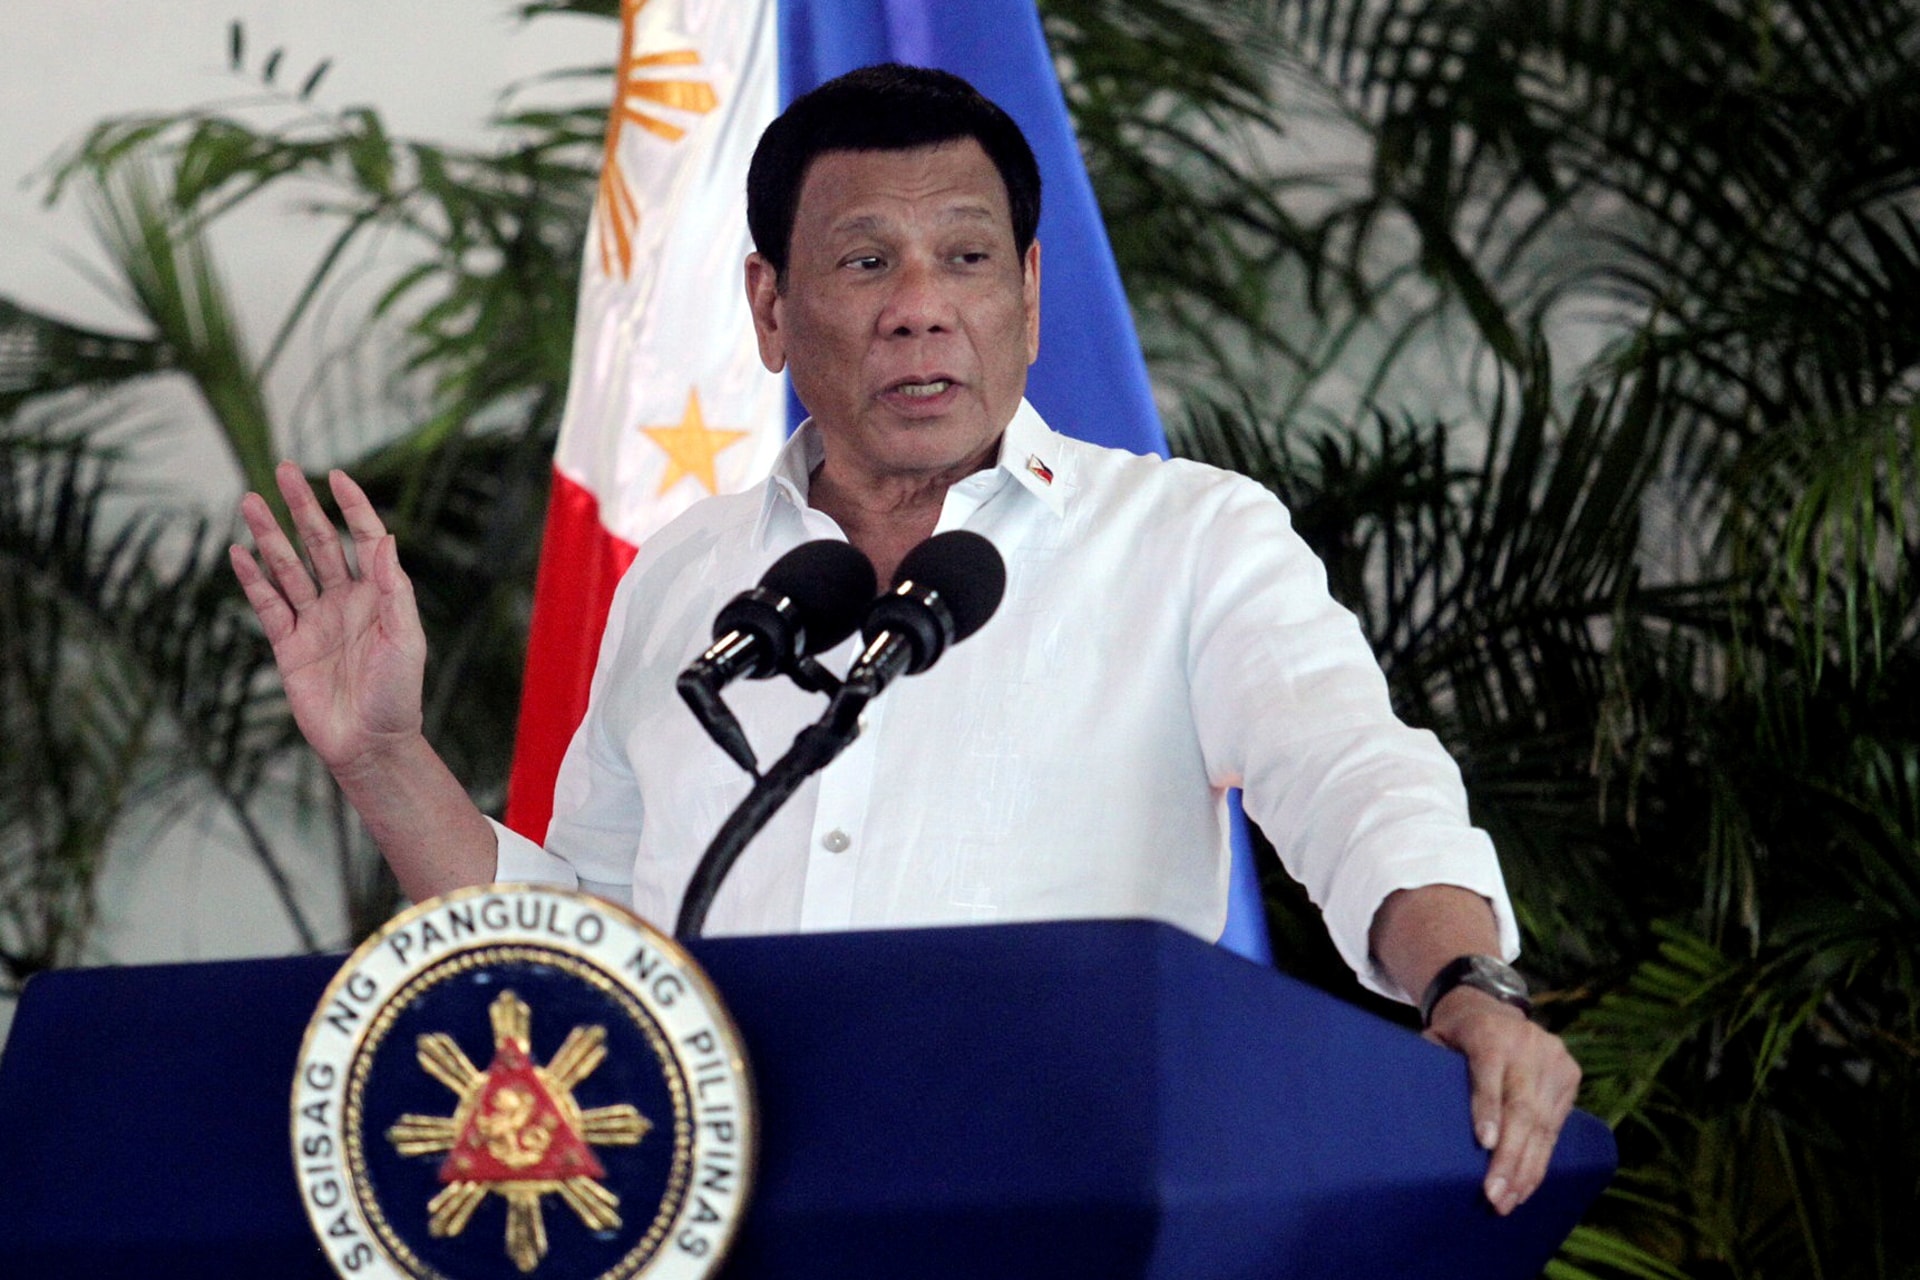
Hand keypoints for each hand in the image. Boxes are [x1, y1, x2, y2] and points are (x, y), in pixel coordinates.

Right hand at [230, 462, 426, 778]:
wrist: (369, 744)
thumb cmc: (398, 694)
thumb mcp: (405, 639)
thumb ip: (394, 589)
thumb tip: (387, 538)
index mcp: (379, 595)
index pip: (364, 539)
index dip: (352, 507)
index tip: (336, 475)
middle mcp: (346, 601)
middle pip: (320, 543)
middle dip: (302, 507)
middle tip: (284, 470)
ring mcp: (315, 621)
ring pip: (288, 568)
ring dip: (269, 536)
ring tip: (250, 501)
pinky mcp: (290, 646)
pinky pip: (268, 605)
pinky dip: (253, 580)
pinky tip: (239, 553)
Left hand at [1425, 986, 1580, 1215]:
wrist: (1493, 1004)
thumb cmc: (1455, 1032)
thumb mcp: (1435, 1037)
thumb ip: (1430, 1064)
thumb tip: (1414, 1106)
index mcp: (1490, 1033)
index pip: (1489, 1073)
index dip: (1487, 1109)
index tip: (1485, 1143)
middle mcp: (1528, 1046)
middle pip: (1522, 1108)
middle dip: (1508, 1157)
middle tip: (1494, 1194)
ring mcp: (1554, 1061)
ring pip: (1543, 1124)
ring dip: (1526, 1168)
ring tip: (1509, 1200)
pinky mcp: (1570, 1076)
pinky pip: (1556, 1127)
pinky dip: (1541, 1159)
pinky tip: (1527, 1185)